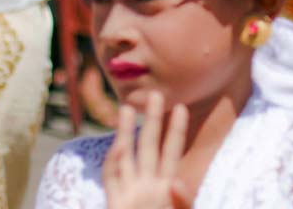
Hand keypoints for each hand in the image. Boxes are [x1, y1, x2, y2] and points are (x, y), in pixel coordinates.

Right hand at [103, 91, 187, 208]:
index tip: (182, 107)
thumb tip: (175, 183)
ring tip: (127, 107)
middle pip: (148, 147)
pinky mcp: (114, 204)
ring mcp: (128, 193)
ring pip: (126, 157)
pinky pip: (111, 179)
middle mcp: (146, 185)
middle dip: (151, 121)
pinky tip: (119, 145)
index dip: (177, 130)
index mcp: (166, 187)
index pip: (172, 153)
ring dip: (125, 133)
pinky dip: (112, 162)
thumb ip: (181, 202)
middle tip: (155, 94)